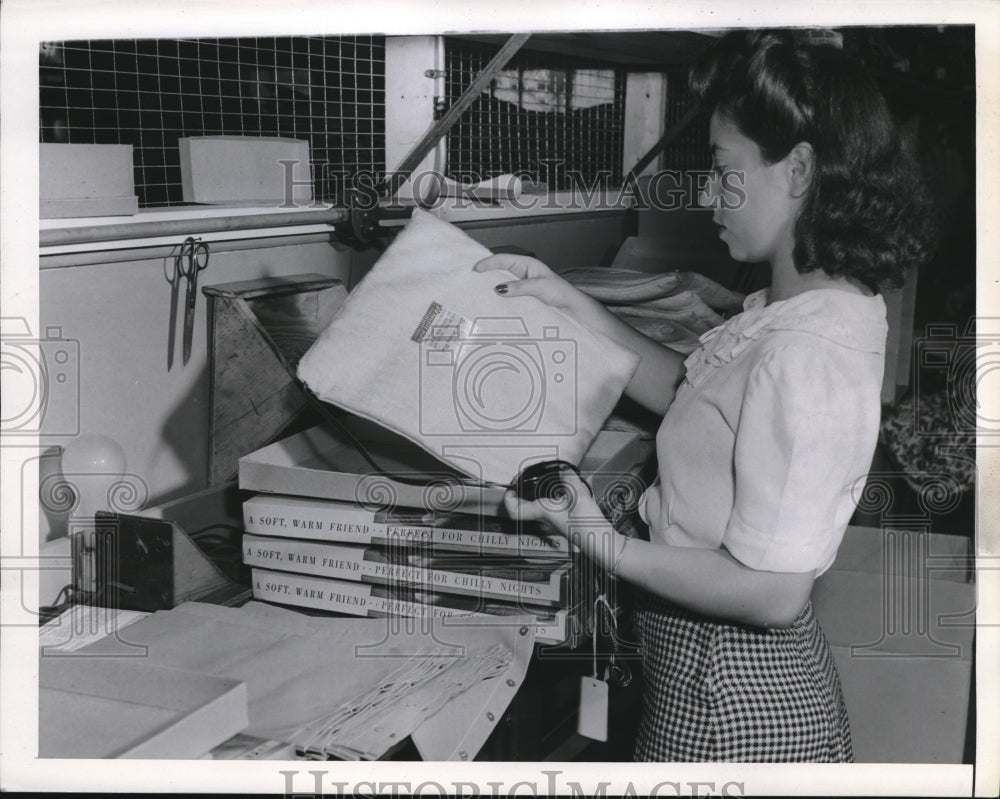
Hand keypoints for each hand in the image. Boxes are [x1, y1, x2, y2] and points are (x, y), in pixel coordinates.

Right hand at [474, 253, 589, 314]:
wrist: (570, 308)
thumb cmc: (560, 292)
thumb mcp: (540, 287)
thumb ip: (520, 287)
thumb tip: (500, 288)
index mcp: (525, 264)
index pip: (502, 260)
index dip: (487, 263)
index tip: (476, 270)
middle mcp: (521, 273)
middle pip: (498, 271)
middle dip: (485, 275)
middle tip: (471, 282)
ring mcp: (519, 286)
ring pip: (500, 284)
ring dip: (490, 288)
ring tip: (477, 293)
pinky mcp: (520, 297)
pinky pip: (505, 295)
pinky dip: (497, 298)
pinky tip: (491, 303)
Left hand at [502, 470, 618, 566]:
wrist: (599, 540)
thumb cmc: (587, 525)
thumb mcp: (578, 496)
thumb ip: (569, 479)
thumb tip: (564, 470)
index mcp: (543, 512)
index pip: (515, 511)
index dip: (508, 499)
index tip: (510, 487)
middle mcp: (546, 517)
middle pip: (523, 506)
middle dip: (519, 492)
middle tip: (521, 480)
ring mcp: (554, 518)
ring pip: (536, 505)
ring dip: (533, 493)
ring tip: (538, 480)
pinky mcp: (564, 517)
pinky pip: (549, 505)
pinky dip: (549, 495)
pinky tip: (560, 488)